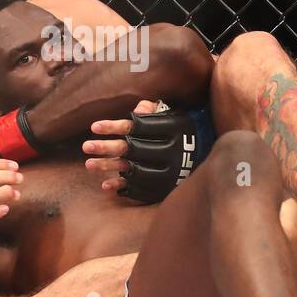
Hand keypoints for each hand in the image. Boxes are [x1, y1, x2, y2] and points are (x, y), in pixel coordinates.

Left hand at [85, 103, 215, 203]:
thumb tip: (138, 109)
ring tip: (88, 164)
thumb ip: (156, 111)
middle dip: (107, 148)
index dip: (115, 127)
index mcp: (171, 129)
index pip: (138, 127)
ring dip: (109, 167)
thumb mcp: (176, 115)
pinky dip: (123, 187)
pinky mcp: (164, 185)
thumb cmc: (186, 130)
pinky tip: (105, 185)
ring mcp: (166, 170)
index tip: (94, 127)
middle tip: (85, 146)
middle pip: (132, 148)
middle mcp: (168, 150)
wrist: (211, 156)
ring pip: (132, 168)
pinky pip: (141, 187)